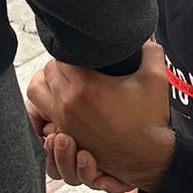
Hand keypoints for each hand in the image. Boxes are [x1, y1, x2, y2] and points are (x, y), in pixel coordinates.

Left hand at [28, 43, 174, 192]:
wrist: (148, 157)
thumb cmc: (150, 120)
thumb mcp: (156, 79)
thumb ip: (150, 51)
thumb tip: (144, 35)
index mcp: (86, 86)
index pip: (61, 56)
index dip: (73, 51)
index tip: (85, 54)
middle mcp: (68, 104)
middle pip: (47, 71)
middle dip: (60, 64)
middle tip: (77, 64)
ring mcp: (63, 121)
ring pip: (36, 91)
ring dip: (46, 82)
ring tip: (63, 79)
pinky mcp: (65, 134)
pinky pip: (41, 112)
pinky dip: (46, 102)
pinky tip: (64, 100)